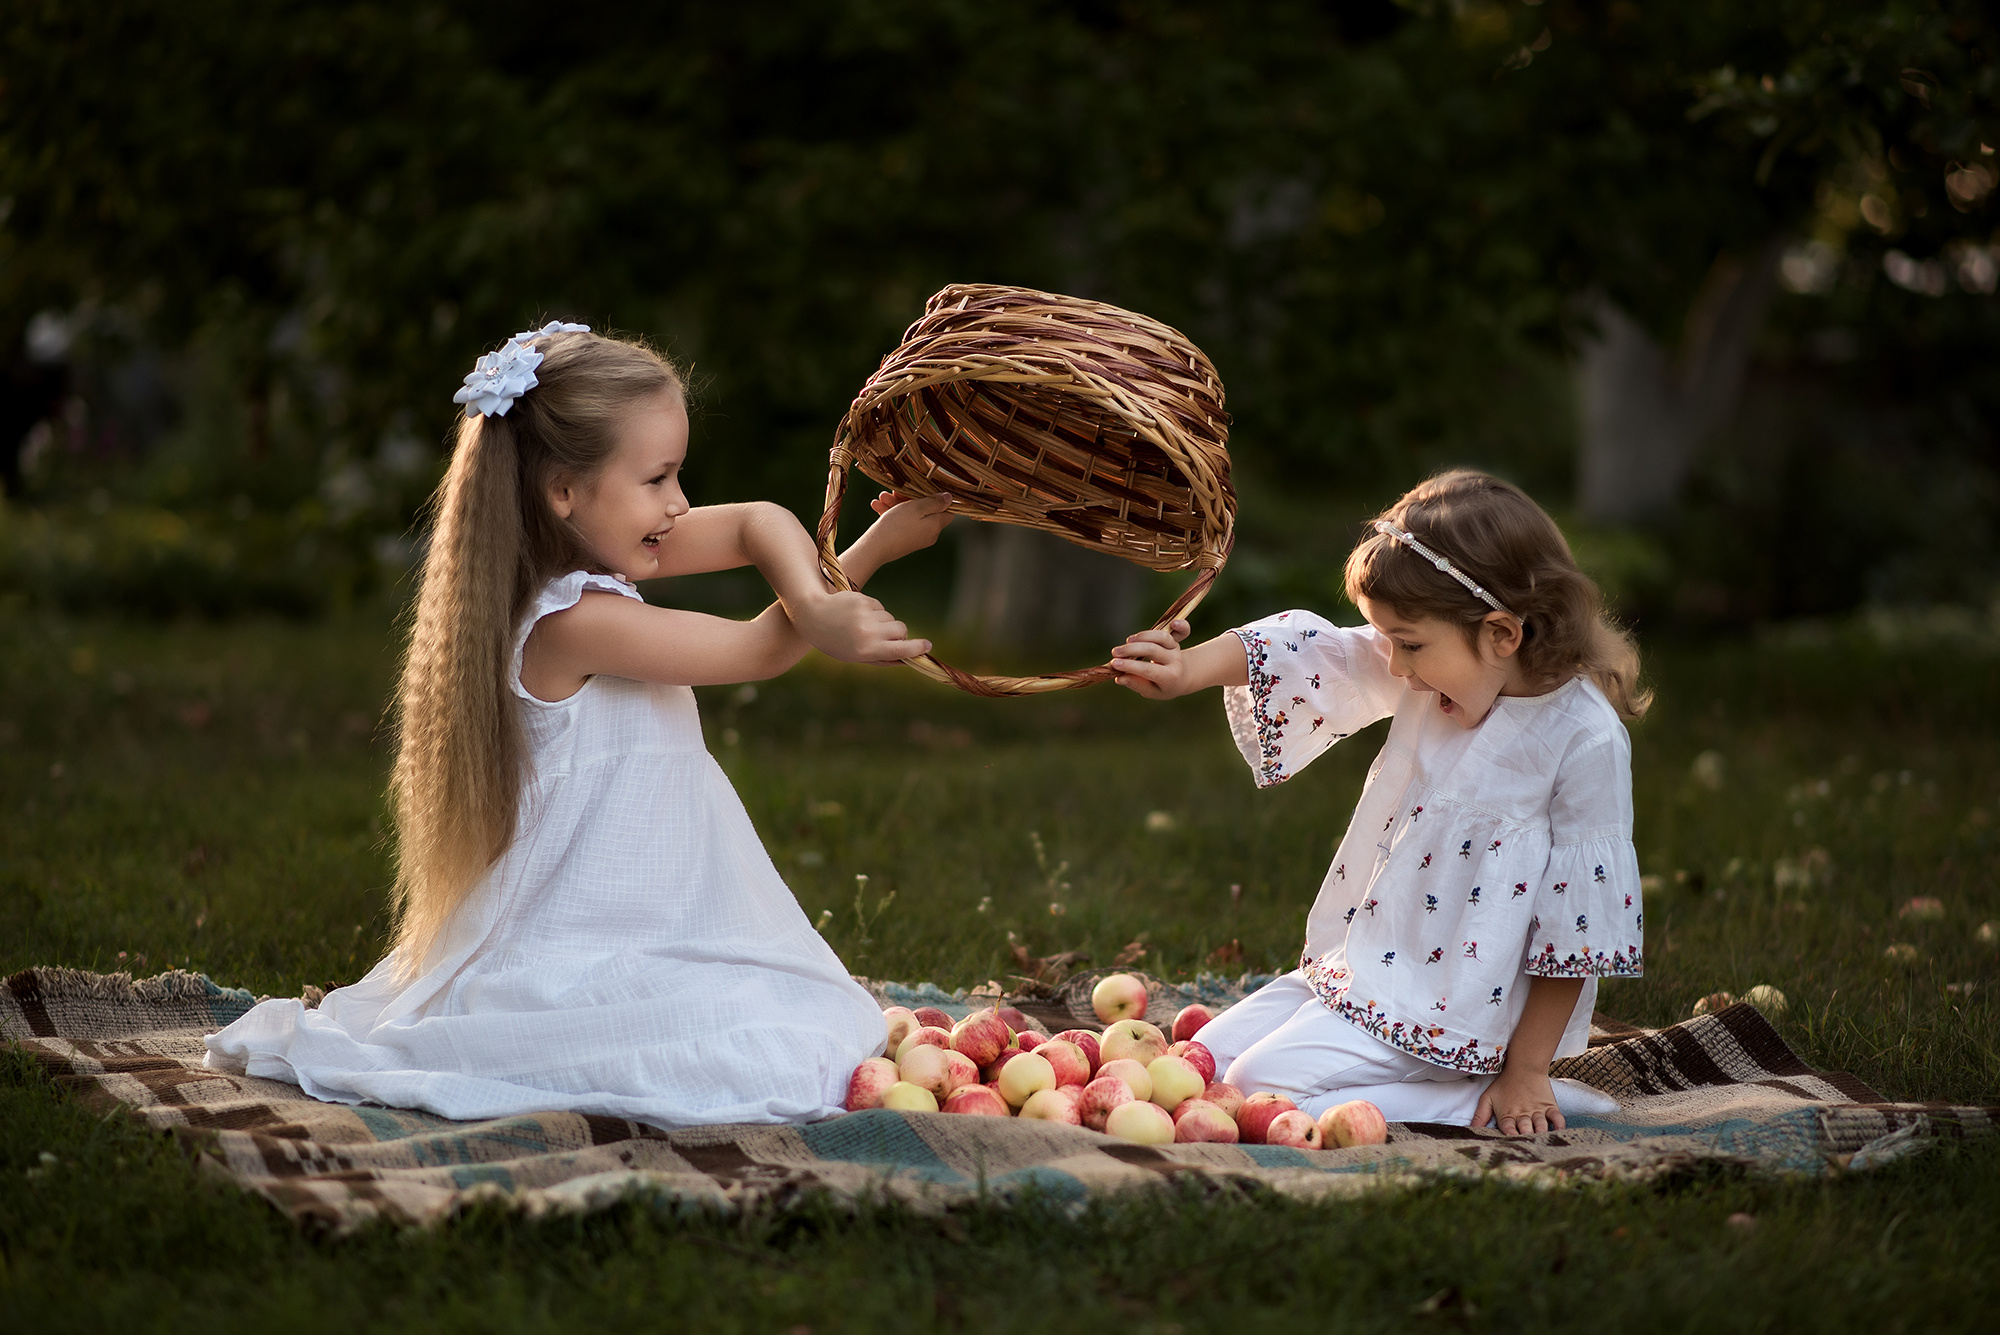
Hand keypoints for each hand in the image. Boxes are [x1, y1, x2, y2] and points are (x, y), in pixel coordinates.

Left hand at [788, 590, 931, 663]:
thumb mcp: (855, 656)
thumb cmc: (834, 642)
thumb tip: (907, 659)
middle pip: (901, 629)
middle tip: (886, 636)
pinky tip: (857, 614)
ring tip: (862, 625)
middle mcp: (869, 632)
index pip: (901, 649)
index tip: (927, 646)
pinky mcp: (864, 600)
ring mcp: (866, 615)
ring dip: (884, 622)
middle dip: (899, 633)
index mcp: (867, 650)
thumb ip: (882, 658)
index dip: (917, 648)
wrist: (813, 616)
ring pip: (890, 617)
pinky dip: (874, 611)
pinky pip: (880, 607)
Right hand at [858, 492, 953, 564]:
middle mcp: (928, 533)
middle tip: (895, 491)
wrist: (875, 548)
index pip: (946, 510)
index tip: (924, 489)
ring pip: (909, 515)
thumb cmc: (898, 525)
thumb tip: (949, 498)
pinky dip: (891, 513)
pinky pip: (901, 523)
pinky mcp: (903, 540)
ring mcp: (915, 538)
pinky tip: (877, 505)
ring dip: (896, 503)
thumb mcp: (918, 507)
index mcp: (936, 525)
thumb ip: (935, 502)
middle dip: (909, 497)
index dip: (937, 498)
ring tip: (882, 496)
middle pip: (924, 510)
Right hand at [1108, 620, 1193, 697]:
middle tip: (1115, 653)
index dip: (1130, 666)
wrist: (1183, 677)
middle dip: (1131, 650)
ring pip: (1161, 637)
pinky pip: (1174, 630)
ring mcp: (1175, 648)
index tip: (1114, 663)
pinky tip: (1168, 625)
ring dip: (1142, 637)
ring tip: (1127, 641)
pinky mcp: (1175, 639)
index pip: (1148, 670)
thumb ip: (1137, 684)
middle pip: (1152, 650)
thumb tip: (1119, 678)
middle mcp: (1175, 661)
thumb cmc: (1163, 686)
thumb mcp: (1152, 691)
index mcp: (1169, 677)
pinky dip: (1173, 626)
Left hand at [1473, 1067, 1564, 1135]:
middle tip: (1528, 1147)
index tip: (1510, 1144)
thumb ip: (1480, 1115)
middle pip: (1526, 1129)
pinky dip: (1559, 1126)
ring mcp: (1538, 1111)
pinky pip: (1557, 1118)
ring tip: (1542, 1143)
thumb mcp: (1488, 1098)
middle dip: (1526, 1138)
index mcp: (1507, 1114)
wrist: (1524, 1066)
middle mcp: (1523, 1115)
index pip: (1508, 1129)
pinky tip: (1558, 1133)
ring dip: (1541, 1134)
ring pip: (1541, 1125)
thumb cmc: (1504, 1084)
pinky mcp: (1550, 1106)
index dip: (1509, 1136)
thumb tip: (1470, 1129)